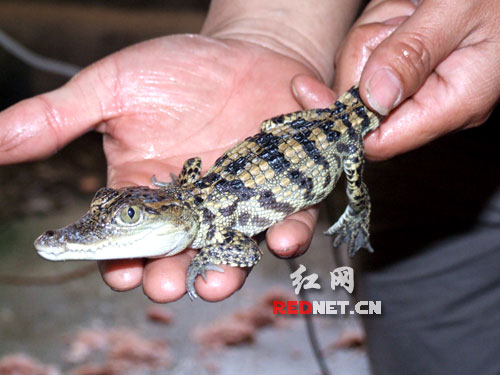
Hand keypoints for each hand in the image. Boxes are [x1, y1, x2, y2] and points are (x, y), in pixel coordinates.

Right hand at [0, 35, 321, 301]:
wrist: (244, 49)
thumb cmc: (177, 68)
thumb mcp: (112, 88)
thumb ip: (58, 119)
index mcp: (147, 190)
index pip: (128, 237)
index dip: (121, 258)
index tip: (120, 270)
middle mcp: (193, 206)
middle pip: (179, 254)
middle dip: (172, 274)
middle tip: (167, 285)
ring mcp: (240, 202)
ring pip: (233, 249)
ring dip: (227, 269)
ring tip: (217, 280)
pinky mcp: (282, 190)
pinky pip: (287, 219)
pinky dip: (287, 231)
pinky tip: (283, 234)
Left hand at [332, 0, 499, 159]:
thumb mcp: (456, 11)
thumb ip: (412, 55)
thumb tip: (371, 99)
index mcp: (452, 103)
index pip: (379, 141)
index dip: (339, 120)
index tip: (307, 90)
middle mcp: (434, 103)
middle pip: (360, 103)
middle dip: (361, 57)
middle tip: (396, 20)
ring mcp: (422, 87)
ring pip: (361, 74)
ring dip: (372, 35)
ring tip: (410, 10)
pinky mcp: (413, 70)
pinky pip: (372, 56)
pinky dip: (379, 30)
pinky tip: (407, 12)